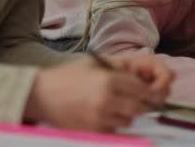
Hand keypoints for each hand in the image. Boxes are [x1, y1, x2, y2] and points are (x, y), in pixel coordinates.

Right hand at [23, 55, 170, 130]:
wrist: (41, 95)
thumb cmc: (68, 76)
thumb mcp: (95, 63)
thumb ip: (121, 67)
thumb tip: (145, 74)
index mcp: (109, 80)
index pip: (143, 90)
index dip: (151, 92)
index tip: (153, 92)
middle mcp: (107, 100)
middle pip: (140, 107)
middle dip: (141, 103)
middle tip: (136, 99)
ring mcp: (100, 118)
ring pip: (129, 119)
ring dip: (128, 113)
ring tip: (115, 104)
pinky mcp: (93, 130)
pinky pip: (114, 128)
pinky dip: (114, 122)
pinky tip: (102, 112)